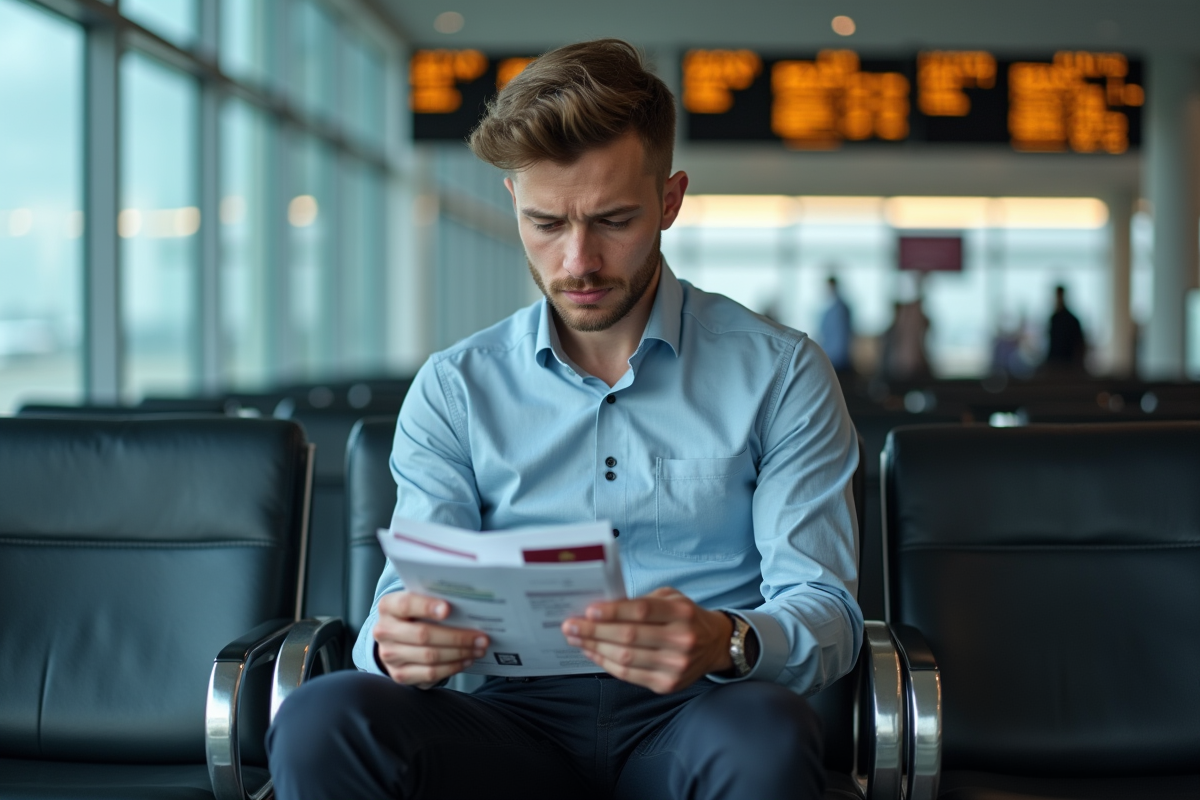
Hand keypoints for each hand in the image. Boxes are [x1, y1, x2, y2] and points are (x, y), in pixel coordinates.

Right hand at [373, 591, 488, 688]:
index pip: (406, 605)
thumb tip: (469, 604)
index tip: (448, 609)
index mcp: (388, 606)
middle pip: (423, 634)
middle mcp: (384, 631)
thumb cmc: (415, 614)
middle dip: (457, 636)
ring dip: (459, 653)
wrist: (396, 638)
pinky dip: (452, 667)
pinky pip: (430, 674)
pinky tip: (466, 660)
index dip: (427, 607)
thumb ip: (435, 599)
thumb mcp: (419, 601)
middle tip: (481, 637)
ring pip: (429, 656)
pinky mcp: (399, 675)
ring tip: (478, 649)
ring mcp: (389, 655)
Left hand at [561, 587, 732, 693]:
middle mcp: (681, 640)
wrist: (715, 645)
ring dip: (595, 648)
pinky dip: (605, 664)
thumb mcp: (670, 598)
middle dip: (594, 632)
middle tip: (570, 626)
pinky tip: (592, 653)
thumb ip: (641, 601)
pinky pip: (628, 675)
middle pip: (629, 637)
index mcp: (682, 612)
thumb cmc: (685, 616)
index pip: (642, 611)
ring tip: (576, 639)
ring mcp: (675, 666)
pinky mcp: (667, 684)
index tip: (588, 611)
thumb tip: (601, 608)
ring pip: (625, 658)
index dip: (613, 611)